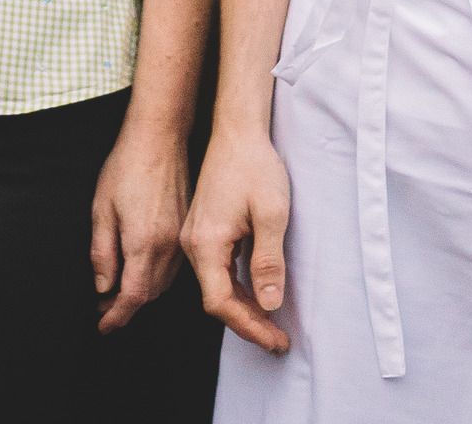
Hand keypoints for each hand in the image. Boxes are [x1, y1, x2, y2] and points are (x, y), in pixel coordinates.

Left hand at [91, 122, 189, 332]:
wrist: (159, 138)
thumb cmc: (127, 167)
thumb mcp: (101, 209)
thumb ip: (102, 253)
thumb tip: (103, 286)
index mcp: (143, 243)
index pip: (132, 296)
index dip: (117, 316)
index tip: (104, 325)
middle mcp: (167, 246)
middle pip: (149, 293)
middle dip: (126, 306)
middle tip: (104, 306)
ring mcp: (180, 238)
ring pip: (164, 283)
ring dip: (142, 292)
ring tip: (119, 290)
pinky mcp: (187, 228)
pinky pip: (174, 266)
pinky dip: (157, 276)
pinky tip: (142, 268)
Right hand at [181, 123, 292, 352]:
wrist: (237, 131)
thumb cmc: (255, 167)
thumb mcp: (271, 214)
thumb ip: (268, 261)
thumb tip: (269, 305)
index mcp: (206, 243)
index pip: (221, 302)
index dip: (248, 326)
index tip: (274, 340)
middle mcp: (193, 244)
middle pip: (216, 299)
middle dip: (248, 323)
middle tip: (278, 340)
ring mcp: (195, 237)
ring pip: (217, 286)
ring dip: (243, 308)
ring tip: (272, 324)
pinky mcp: (204, 231)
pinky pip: (218, 270)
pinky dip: (238, 288)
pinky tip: (257, 293)